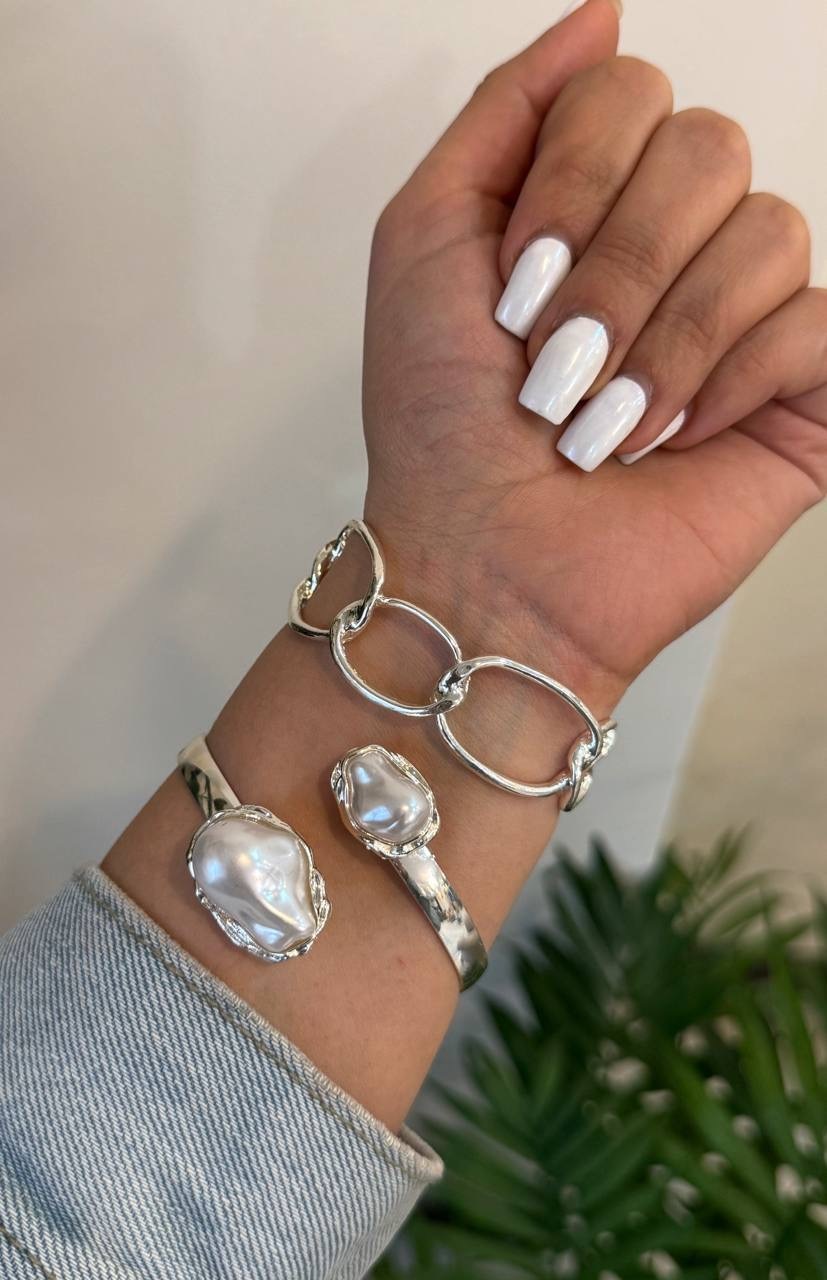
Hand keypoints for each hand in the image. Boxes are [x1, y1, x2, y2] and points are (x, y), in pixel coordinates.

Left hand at [362, 1, 825, 710]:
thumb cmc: (440, 426)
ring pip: (766, 234)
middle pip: (710, 149)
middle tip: (554, 367)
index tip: (511, 291)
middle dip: (613, 269)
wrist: (481, 565)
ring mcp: (745, 319)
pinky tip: (676, 441)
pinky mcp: (800, 395)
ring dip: (660, 341)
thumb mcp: (424, 239)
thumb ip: (502, 113)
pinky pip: (812, 324)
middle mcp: (679, 245)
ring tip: (603, 426)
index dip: (573, 187)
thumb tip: (603, 14)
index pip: (634, 95)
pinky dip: (726, 385)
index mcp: (598, 204)